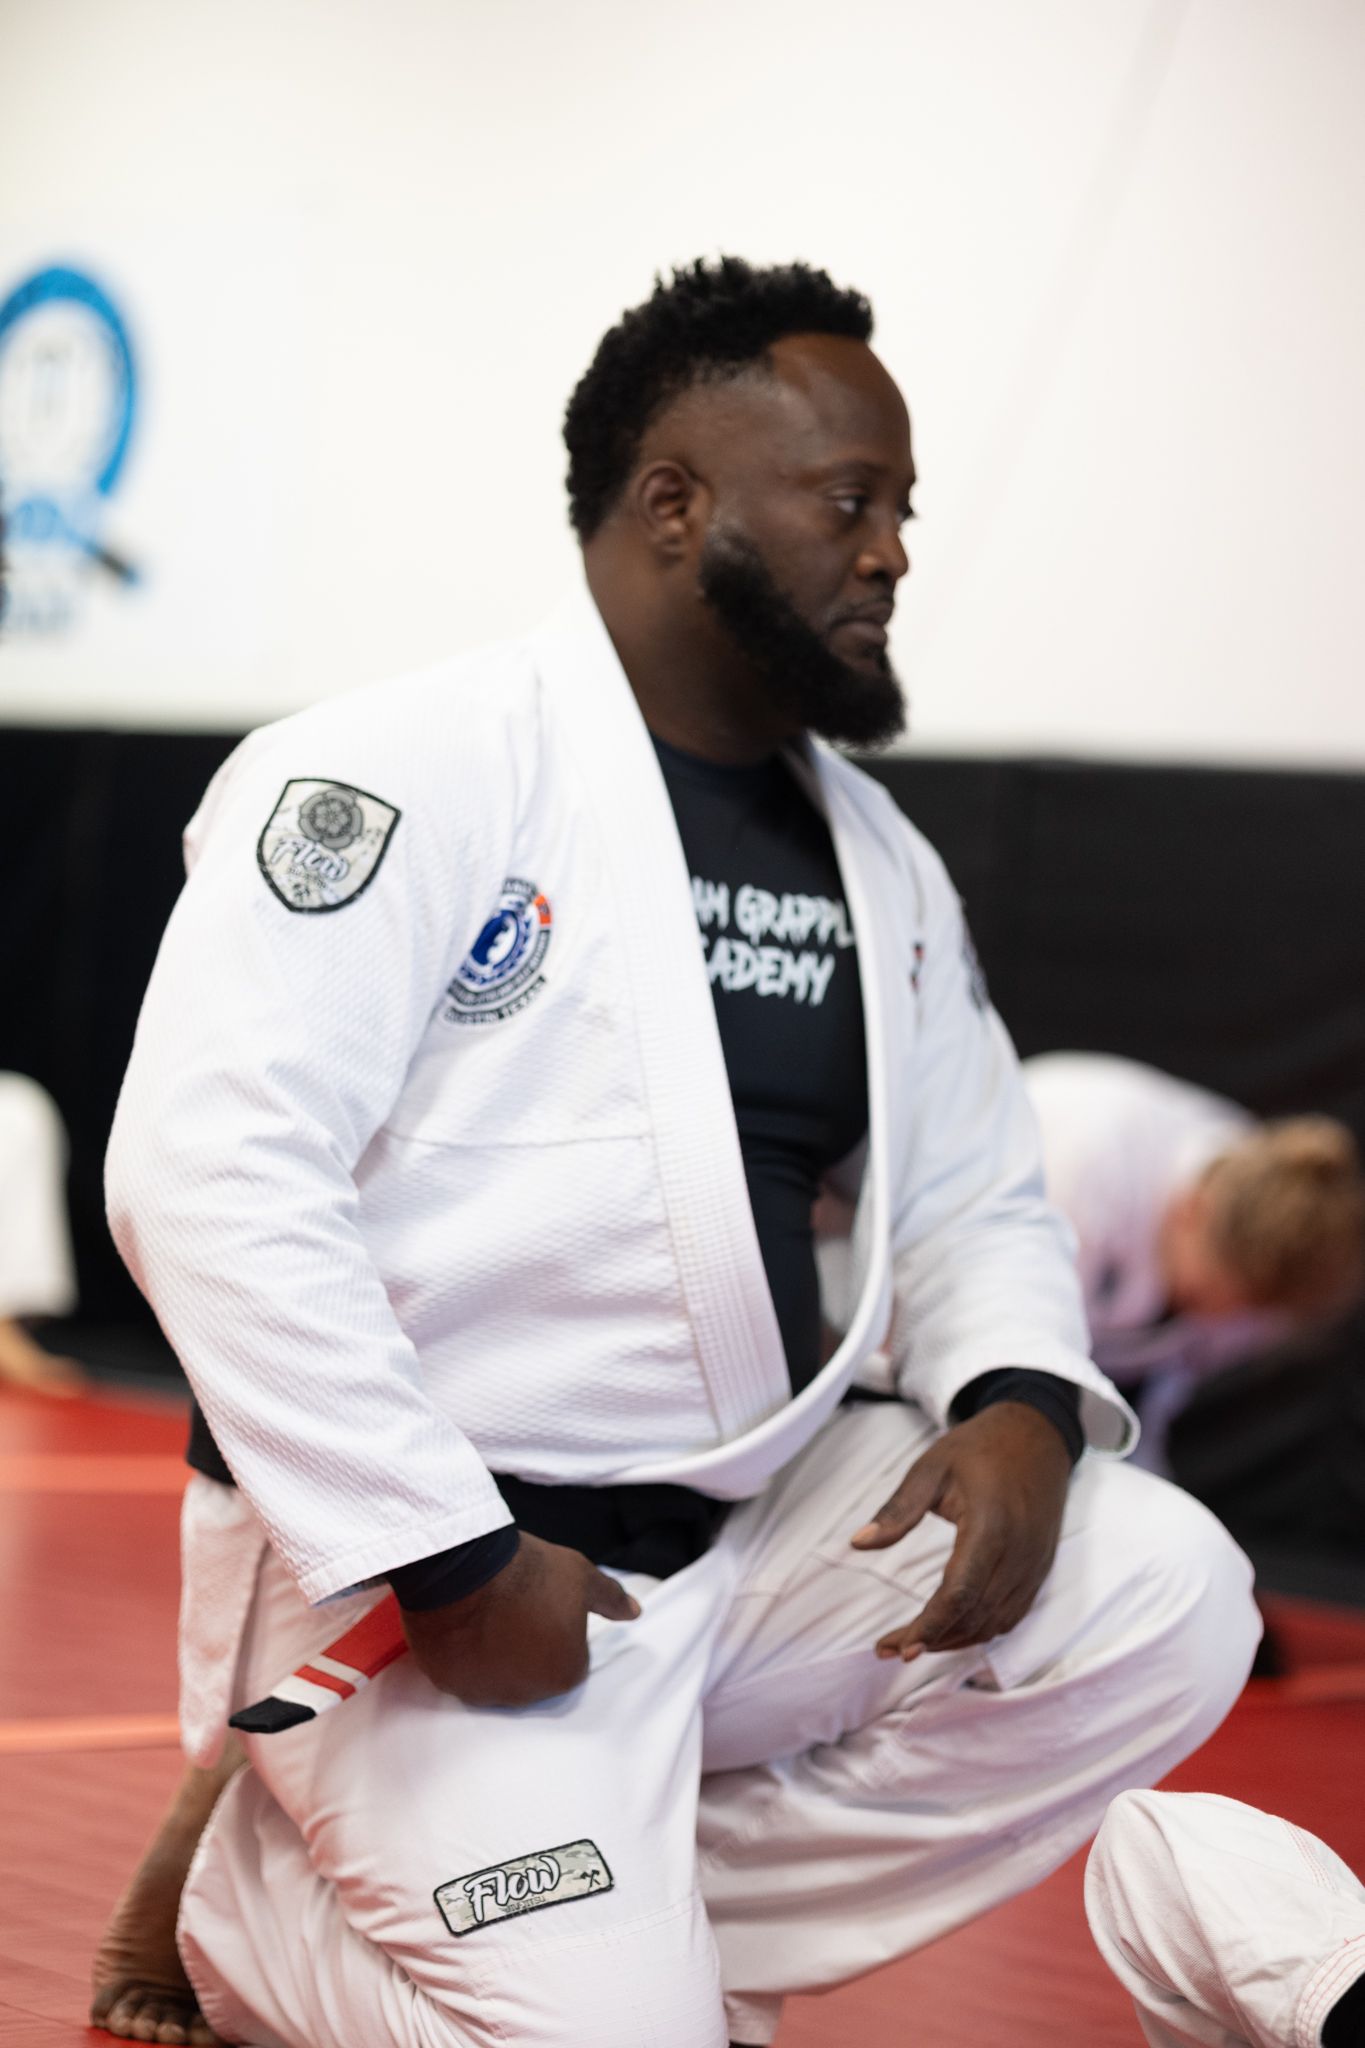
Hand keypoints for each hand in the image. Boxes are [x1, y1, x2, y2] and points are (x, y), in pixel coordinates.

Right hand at [401, 1532, 639, 1707]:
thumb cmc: (531, 1572)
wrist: (465, 1567)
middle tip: (514, 1610)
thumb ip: (610, 1599)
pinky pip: (463, 1674)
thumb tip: (635, 1612)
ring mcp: (485, 1693)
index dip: (558, 1630)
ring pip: (496, 1677)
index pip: (569, 1659)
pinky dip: (464, 1657)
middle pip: (532, 1673)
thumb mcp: (581, 1576)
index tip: (543, 1607)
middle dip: (526, 1648)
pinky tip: (462, 1627)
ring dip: (495, 1656)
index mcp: (565, 1673)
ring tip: (486, 1616)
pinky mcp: (450, 1685)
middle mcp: (527, 1695)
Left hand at [851, 1402, 1071, 1660]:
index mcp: (990, 1525)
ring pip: (995, 1622)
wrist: (1036, 1435)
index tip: (897, 1646)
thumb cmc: (979, 1448)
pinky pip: (1012, 1613)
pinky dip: (981, 1629)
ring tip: (915, 1643)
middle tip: (892, 1648)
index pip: (959, 1593)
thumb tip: (858, 1543)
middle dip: (933, 1640)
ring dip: (956, 1640)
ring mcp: (1034, 1563)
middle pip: (975, 1616)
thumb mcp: (930, 1468)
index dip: (928, 1626)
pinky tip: (952, 1629)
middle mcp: (1018, 1552)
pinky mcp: (1040, 1568)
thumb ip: (898, 1510)